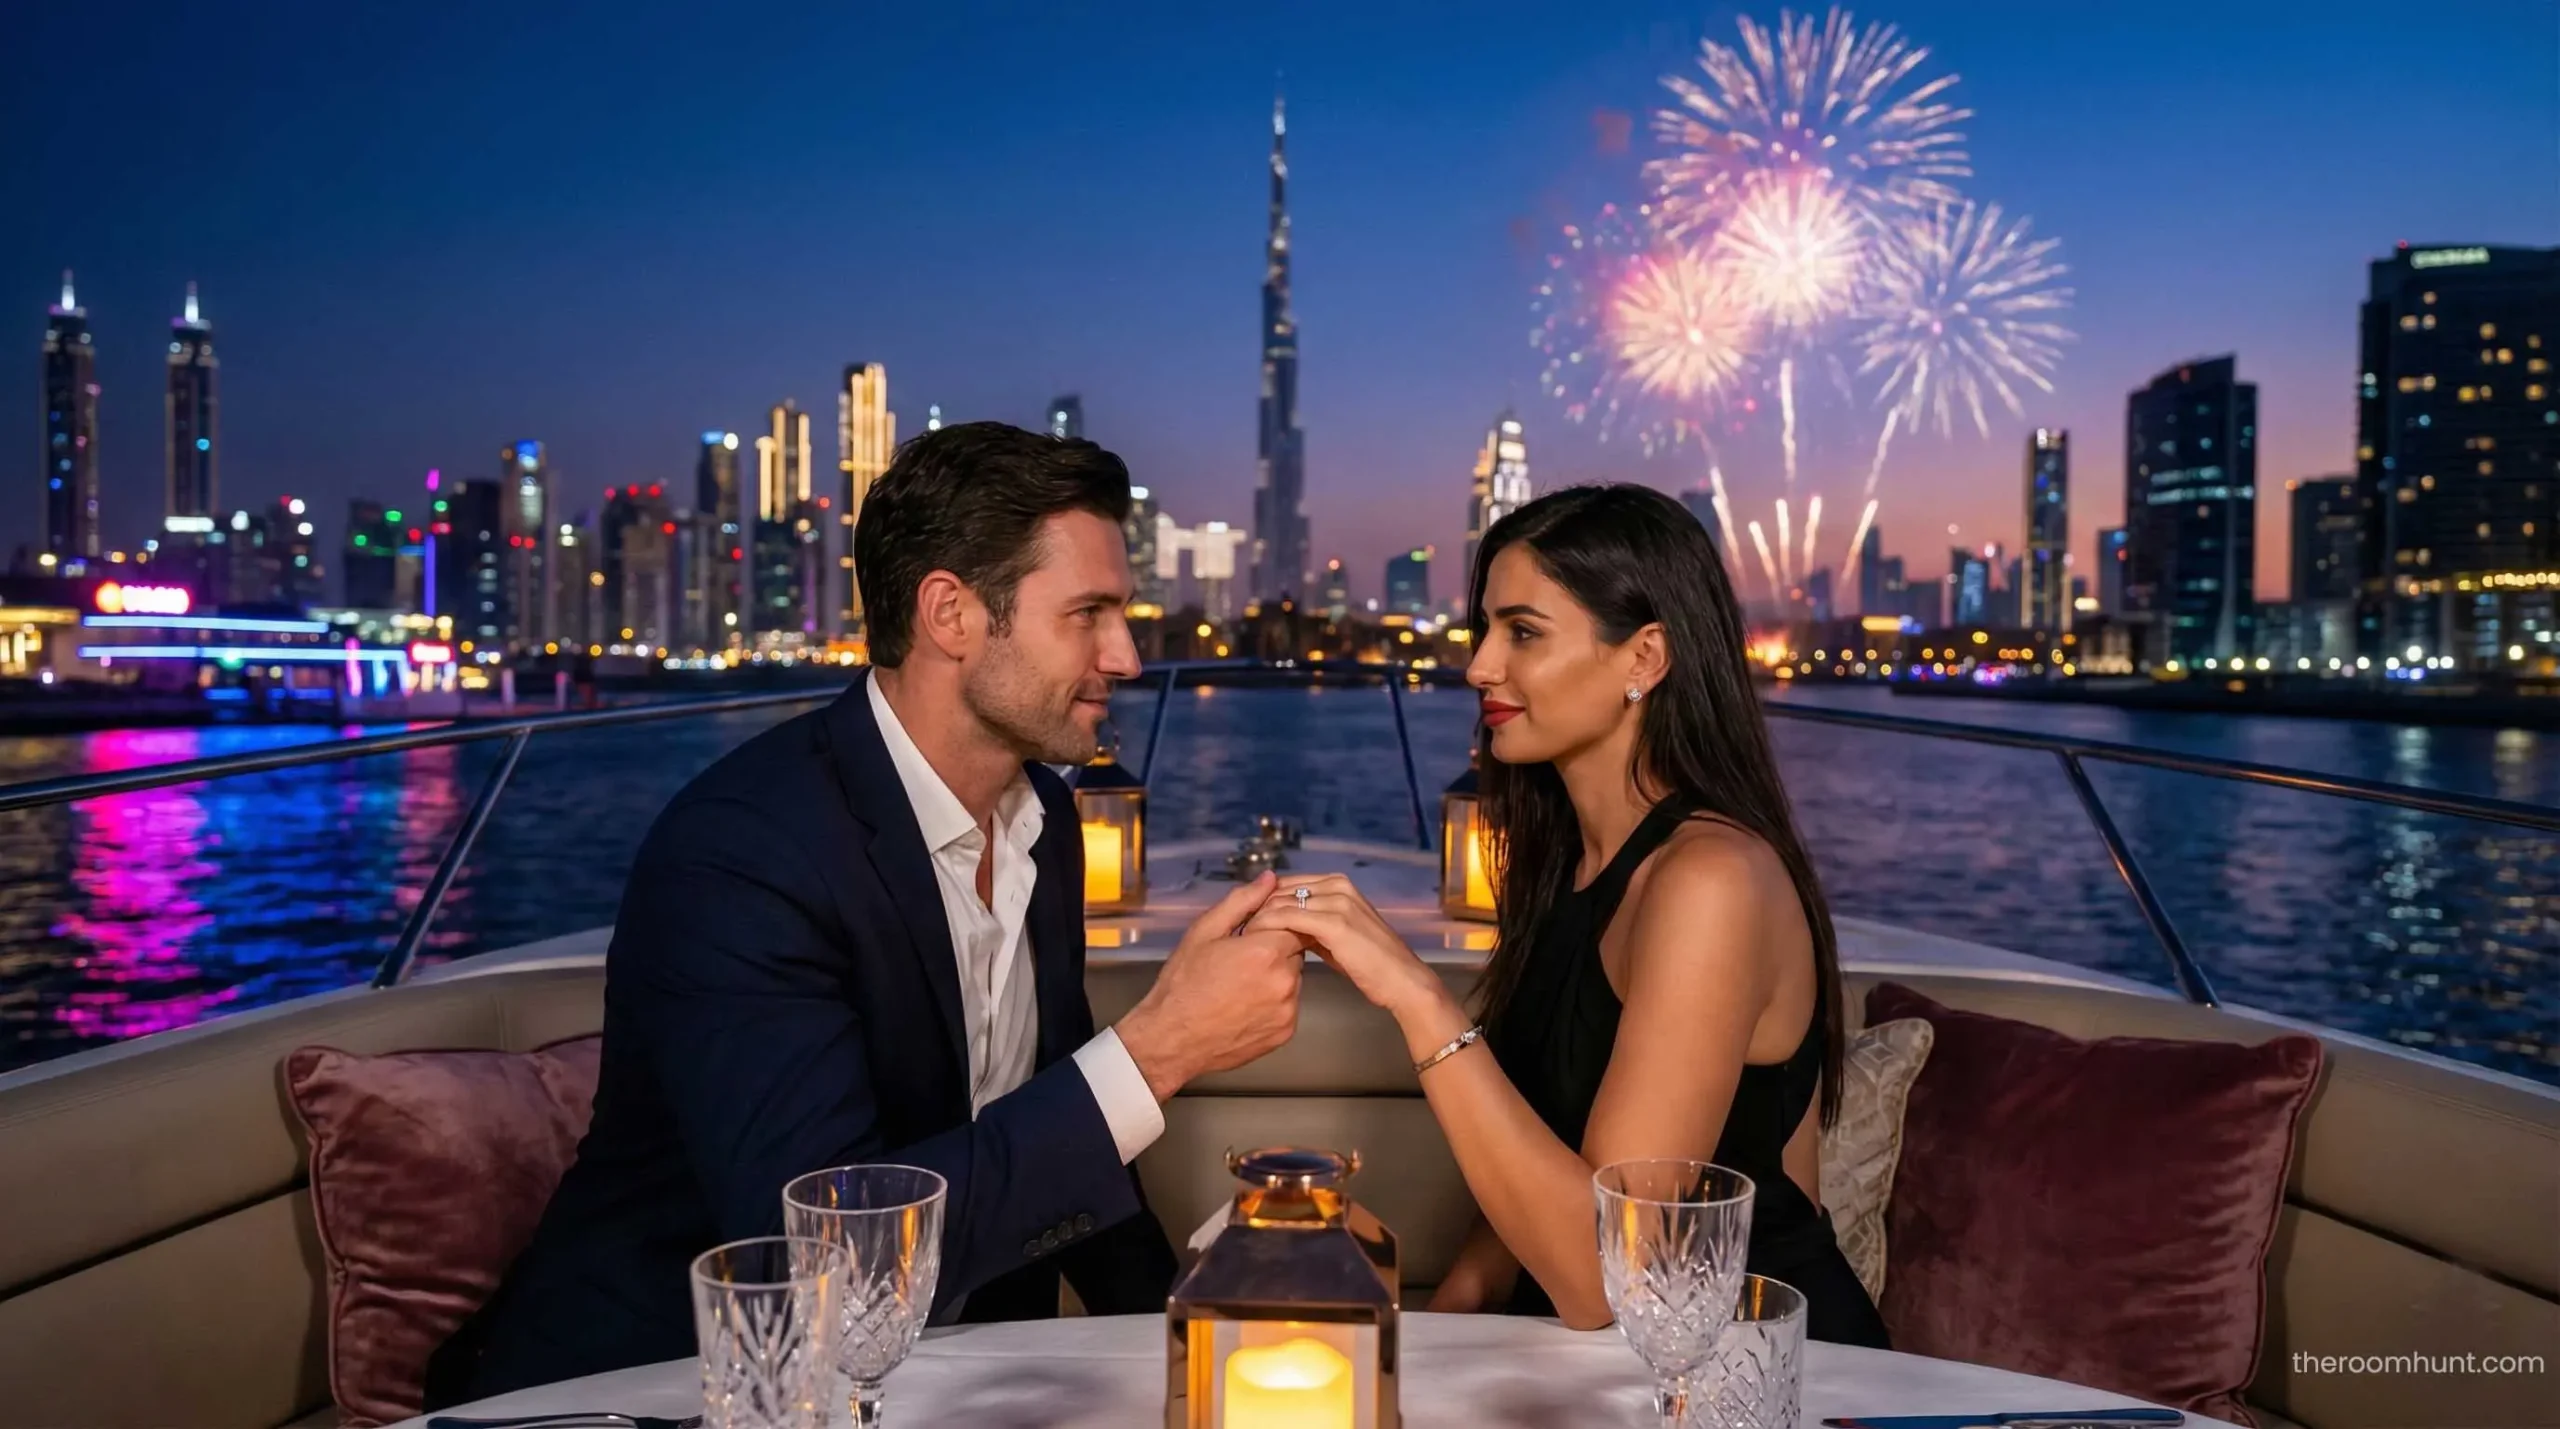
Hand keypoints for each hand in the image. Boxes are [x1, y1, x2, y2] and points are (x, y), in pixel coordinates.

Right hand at [1114, 872, 1304, 1101]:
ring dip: (1275, 975)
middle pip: (1295, 950)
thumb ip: (1242, 902)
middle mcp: (1283, 981)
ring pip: (1293, 978)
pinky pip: (1289, 1004)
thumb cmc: (1183, 985)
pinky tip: (1245, 1004)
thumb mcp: (1204, 932)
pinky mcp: (1286, 1030)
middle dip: (1273, 949)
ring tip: (1240, 985)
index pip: (1292, 922)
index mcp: (1265, 951)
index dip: (1269, 926)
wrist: (1172, 1039)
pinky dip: (1274, 1001)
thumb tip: (1269, 879)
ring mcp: (1287, 1009)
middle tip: (1240, 961)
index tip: (1248, 935)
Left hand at [1246, 874, 1440, 1020]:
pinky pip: (1287, 918)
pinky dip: (1267, 929)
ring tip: (1239, 940)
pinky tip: (1254, 944)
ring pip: (1279, 901)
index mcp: (1337, 883)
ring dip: (1256, 919)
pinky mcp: (1335, 923)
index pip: (1286, 883)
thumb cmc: (1371, 964)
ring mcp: (1337, 901)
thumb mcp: (1337, 936)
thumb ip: (1312, 924)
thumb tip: (1283, 924)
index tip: (1243, 922)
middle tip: (1234, 932)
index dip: (1262, 901)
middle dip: (1254, 909)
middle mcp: (1337, 885)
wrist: (1402, 981)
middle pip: (1279, 889)